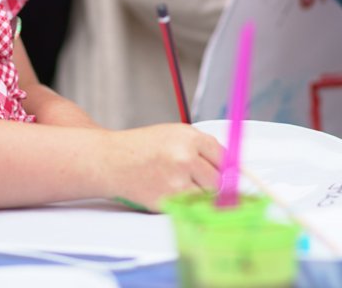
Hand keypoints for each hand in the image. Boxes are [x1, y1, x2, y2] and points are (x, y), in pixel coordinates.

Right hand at [102, 124, 222, 210]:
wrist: (112, 160)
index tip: (223, 173)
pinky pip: (189, 206)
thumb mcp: (173, 135)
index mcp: (189, 137)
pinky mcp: (168, 200)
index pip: (224, 157)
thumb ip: (200, 148)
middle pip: (219, 180)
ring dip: (198, 194)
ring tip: (178, 184)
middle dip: (211, 182)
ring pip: (206, 196)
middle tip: (195, 180)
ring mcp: (177, 180)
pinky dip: (184, 203)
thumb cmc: (142, 147)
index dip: (224, 167)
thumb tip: (230, 168)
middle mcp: (185, 157)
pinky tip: (168, 190)